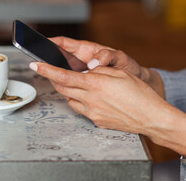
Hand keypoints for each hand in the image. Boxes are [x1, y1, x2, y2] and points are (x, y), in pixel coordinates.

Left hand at [30, 62, 185, 156]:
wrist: (151, 117)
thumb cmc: (139, 93)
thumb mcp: (119, 73)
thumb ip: (98, 72)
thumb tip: (85, 72)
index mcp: (94, 83)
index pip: (63, 75)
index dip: (46, 69)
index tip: (35, 64)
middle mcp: (89, 99)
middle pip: (62, 88)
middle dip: (54, 78)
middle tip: (53, 72)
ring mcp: (92, 112)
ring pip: (70, 99)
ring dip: (69, 90)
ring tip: (79, 84)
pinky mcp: (96, 121)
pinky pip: (81, 109)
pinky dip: (80, 100)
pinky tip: (90, 97)